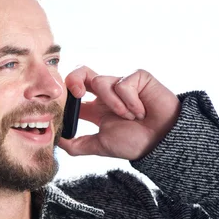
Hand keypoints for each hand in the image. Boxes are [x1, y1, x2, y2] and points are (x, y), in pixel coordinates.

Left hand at [58, 67, 180, 159]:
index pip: (73, 93)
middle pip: (81, 73)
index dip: (65, 96)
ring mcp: (122, 84)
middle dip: (74, 79)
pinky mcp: (137, 77)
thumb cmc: (135, 143)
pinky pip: (122, 83)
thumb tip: (56, 140)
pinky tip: (141, 111)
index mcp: (96, 108)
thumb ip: (77, 145)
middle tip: (78, 94)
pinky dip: (130, 101)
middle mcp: (107, 93)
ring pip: (101, 82)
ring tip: (130, 117)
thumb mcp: (100, 146)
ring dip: (114, 104)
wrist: (162, 143)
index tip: (64, 106)